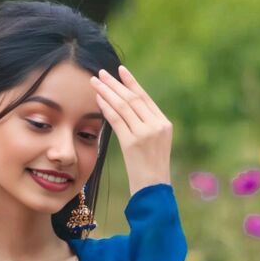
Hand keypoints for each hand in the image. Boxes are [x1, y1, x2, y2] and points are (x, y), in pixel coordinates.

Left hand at [89, 64, 172, 194]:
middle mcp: (156, 125)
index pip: (145, 98)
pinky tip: (98, 99)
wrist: (153, 189)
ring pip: (123, 106)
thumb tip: (128, 108)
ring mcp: (145, 134)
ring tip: (95, 82)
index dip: (131, 82)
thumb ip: (146, 125)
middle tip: (101, 73)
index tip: (120, 70)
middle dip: (115, 84)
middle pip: (133, 98)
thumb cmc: (151, 169)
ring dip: (107, 92)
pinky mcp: (132, 143)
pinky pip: (117, 120)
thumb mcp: (155, 144)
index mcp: (164, 123)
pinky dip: (106, 108)